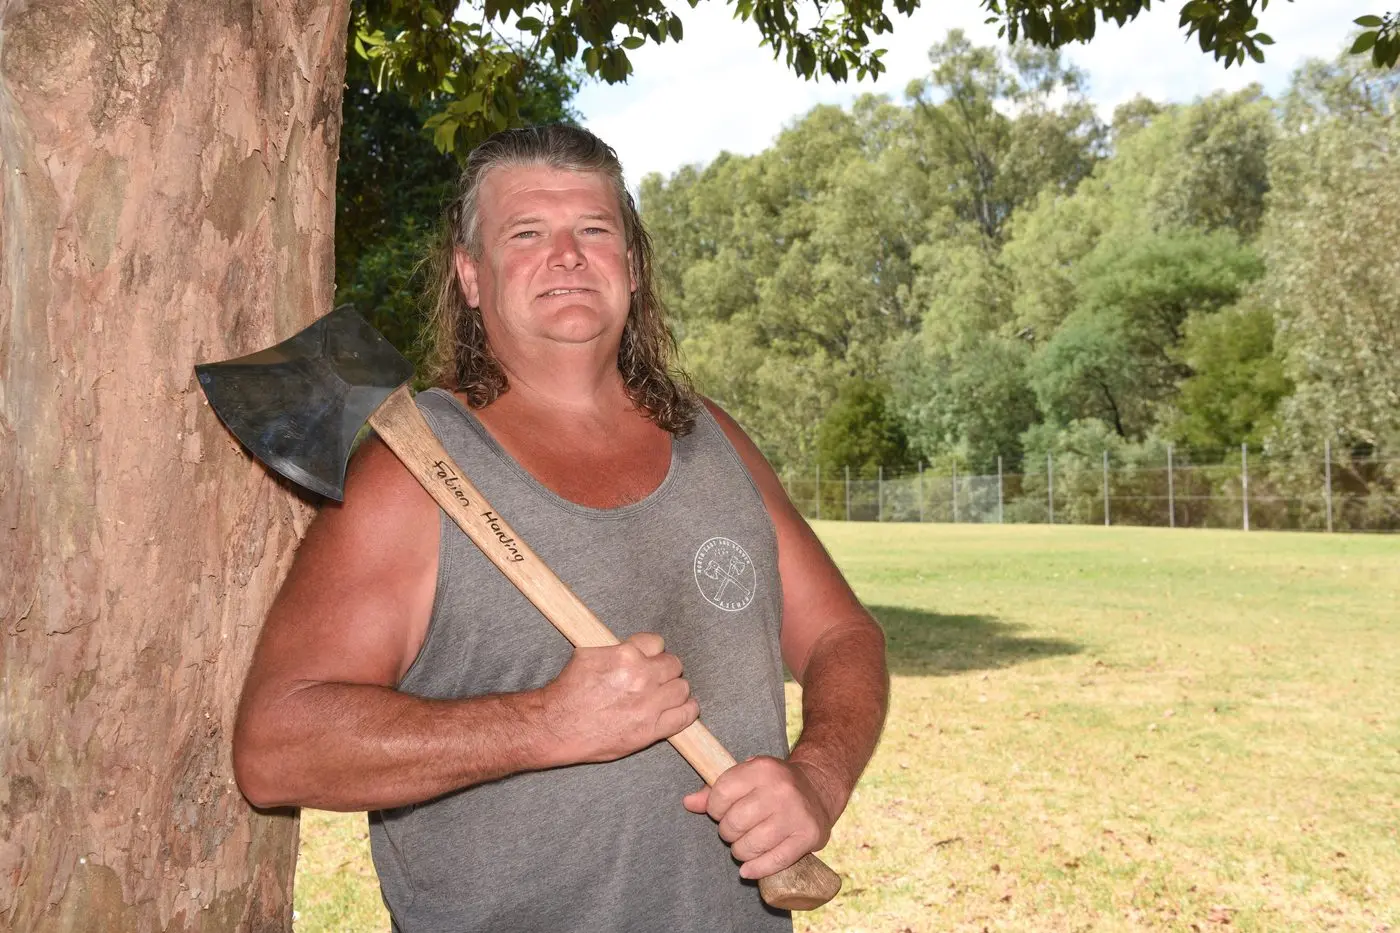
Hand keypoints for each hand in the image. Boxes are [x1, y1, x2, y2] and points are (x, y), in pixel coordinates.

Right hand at [542, 632, 699, 763]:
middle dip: (665, 669)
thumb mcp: (587, 655)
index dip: (652, 652)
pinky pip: (686, 716)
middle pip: (674, 664)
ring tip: (665, 695)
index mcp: (626, 655)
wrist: (556, 726)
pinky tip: (680, 708)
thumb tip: (631, 646)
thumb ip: (616, 648)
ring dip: (674, 690)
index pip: (657, 643)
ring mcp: (648, 704)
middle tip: (655, 678)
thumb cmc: (568, 692)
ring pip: (682, 688)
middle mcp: (641, 677)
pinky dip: (687, 710)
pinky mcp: (651, 729)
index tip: (649, 659)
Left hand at [683, 756, 834, 879]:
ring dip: (740, 851)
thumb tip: (688, 803)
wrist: (817, 789)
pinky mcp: (808, 836)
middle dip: (728, 832)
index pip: (721, 794)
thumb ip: (716, 789)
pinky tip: (749, 868)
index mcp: (762, 769)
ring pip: (751, 845)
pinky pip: (774, 861)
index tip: (721, 811)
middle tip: (735, 830)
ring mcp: (795, 814)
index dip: (715, 808)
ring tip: (745, 845)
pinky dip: (756, 869)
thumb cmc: (773, 785)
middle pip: (734, 823)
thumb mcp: (747, 776)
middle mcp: (780, 790)